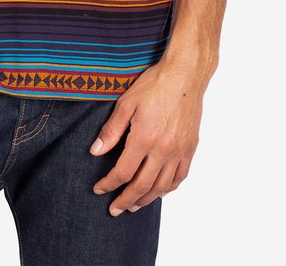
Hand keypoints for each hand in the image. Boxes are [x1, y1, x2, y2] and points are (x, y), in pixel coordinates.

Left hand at [89, 53, 215, 215]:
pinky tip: (160, 191)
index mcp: (144, 138)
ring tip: (134, 206)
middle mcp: (163, 149)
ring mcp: (179, 150)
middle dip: (126, 200)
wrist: (185, 75)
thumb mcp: (126, 103)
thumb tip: (96, 152)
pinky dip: (169, 189)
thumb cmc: (155, 84)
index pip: (123, 172)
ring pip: (162, 186)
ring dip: (146, 200)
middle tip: (114, 209)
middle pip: (142, 186)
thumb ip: (111, 130)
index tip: (99, 189)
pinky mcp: (190, 148)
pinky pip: (180, 176)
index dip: (109, 184)